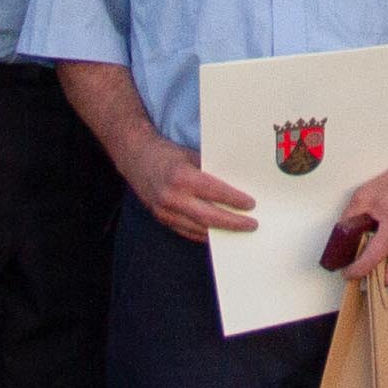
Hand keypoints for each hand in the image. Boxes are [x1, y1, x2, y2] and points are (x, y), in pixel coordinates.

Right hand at [130, 154, 259, 244]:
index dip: (234, 200)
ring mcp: (165, 211)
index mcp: (181, 177)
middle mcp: (172, 197)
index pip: (214, 192)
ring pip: (199, 228)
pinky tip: (218, 232)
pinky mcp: (161, 219)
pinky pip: (187, 232)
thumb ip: (210, 172)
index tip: (251, 204)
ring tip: (239, 230)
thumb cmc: (167, 154)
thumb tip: (236, 184)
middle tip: (252, 224)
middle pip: (208, 217)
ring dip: (220, 231)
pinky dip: (205, 233)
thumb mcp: (191, 156)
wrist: (136, 158)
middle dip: (233, 223)